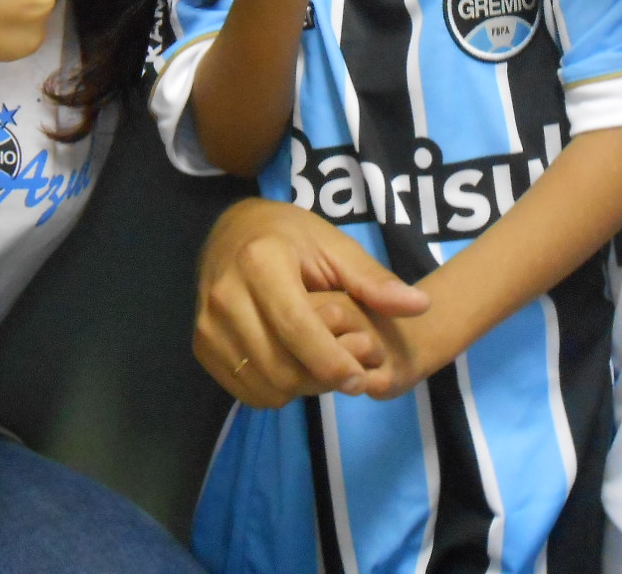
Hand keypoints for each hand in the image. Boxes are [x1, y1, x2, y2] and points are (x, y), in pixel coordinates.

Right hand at [196, 199, 428, 407]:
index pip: (298, 330)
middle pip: (279, 367)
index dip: (333, 362)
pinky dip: (274, 390)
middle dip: (319, 380)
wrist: (234, 230)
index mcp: (261, 263)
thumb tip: (420, 306)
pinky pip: (243, 389)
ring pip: (262, 384)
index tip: (360, 378)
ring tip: (320, 367)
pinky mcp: (201, 343)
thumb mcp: (336, 247)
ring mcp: (207, 321)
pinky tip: (292, 366)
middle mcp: (226, 294)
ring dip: (299, 389)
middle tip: (345, 373)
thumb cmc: (292, 236)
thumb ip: (375, 281)